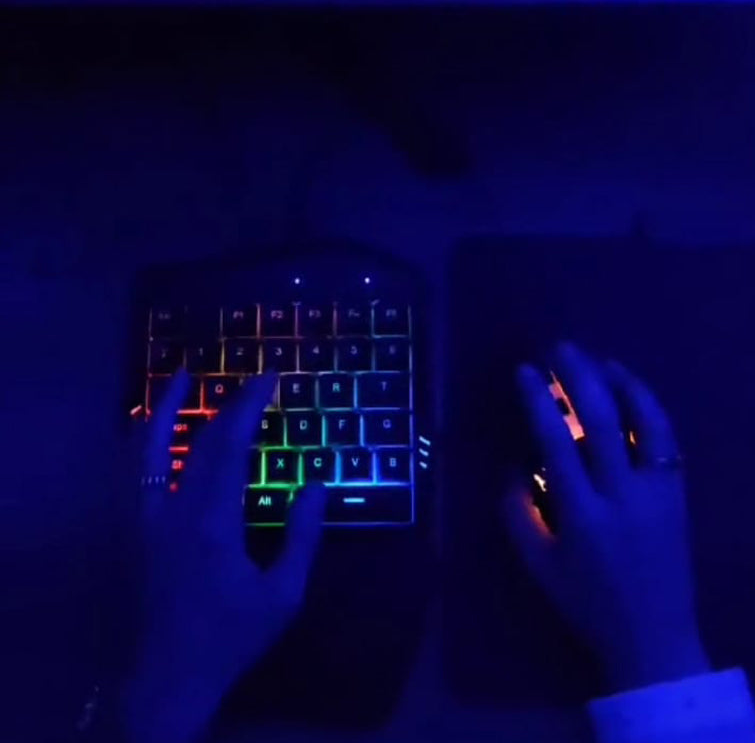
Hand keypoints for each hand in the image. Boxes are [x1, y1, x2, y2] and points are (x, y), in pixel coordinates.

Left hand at [121, 370, 324, 742]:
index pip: (230, 446)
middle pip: (196, 441)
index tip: (269, 378)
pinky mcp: (133, 534)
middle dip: (225, 404)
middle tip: (248, 377)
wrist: (167, 679)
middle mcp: (172, 511)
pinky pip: (132, 476)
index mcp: (212, 522)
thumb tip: (318, 485)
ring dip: (165, 410)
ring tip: (179, 378)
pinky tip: (147, 430)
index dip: (249, 406)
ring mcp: (145, 521)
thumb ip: (302, 538)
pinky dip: (142, 444)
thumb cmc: (230, 638)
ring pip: (147, 451)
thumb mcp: (283, 596)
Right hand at [505, 343, 709, 693]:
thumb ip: (518, 513)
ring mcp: (656, 491)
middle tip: (560, 348)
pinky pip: (666, 438)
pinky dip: (649, 406)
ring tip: (598, 360)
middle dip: (578, 376)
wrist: (654, 635)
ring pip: (642, 420)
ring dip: (620, 382)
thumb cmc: (588, 602)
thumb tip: (512, 464)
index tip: (525, 371)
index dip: (538, 400)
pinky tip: (632, 390)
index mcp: (582, 515)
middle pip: (601, 419)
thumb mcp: (539, 566)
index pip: (556, 441)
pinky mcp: (678, 491)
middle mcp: (621, 495)